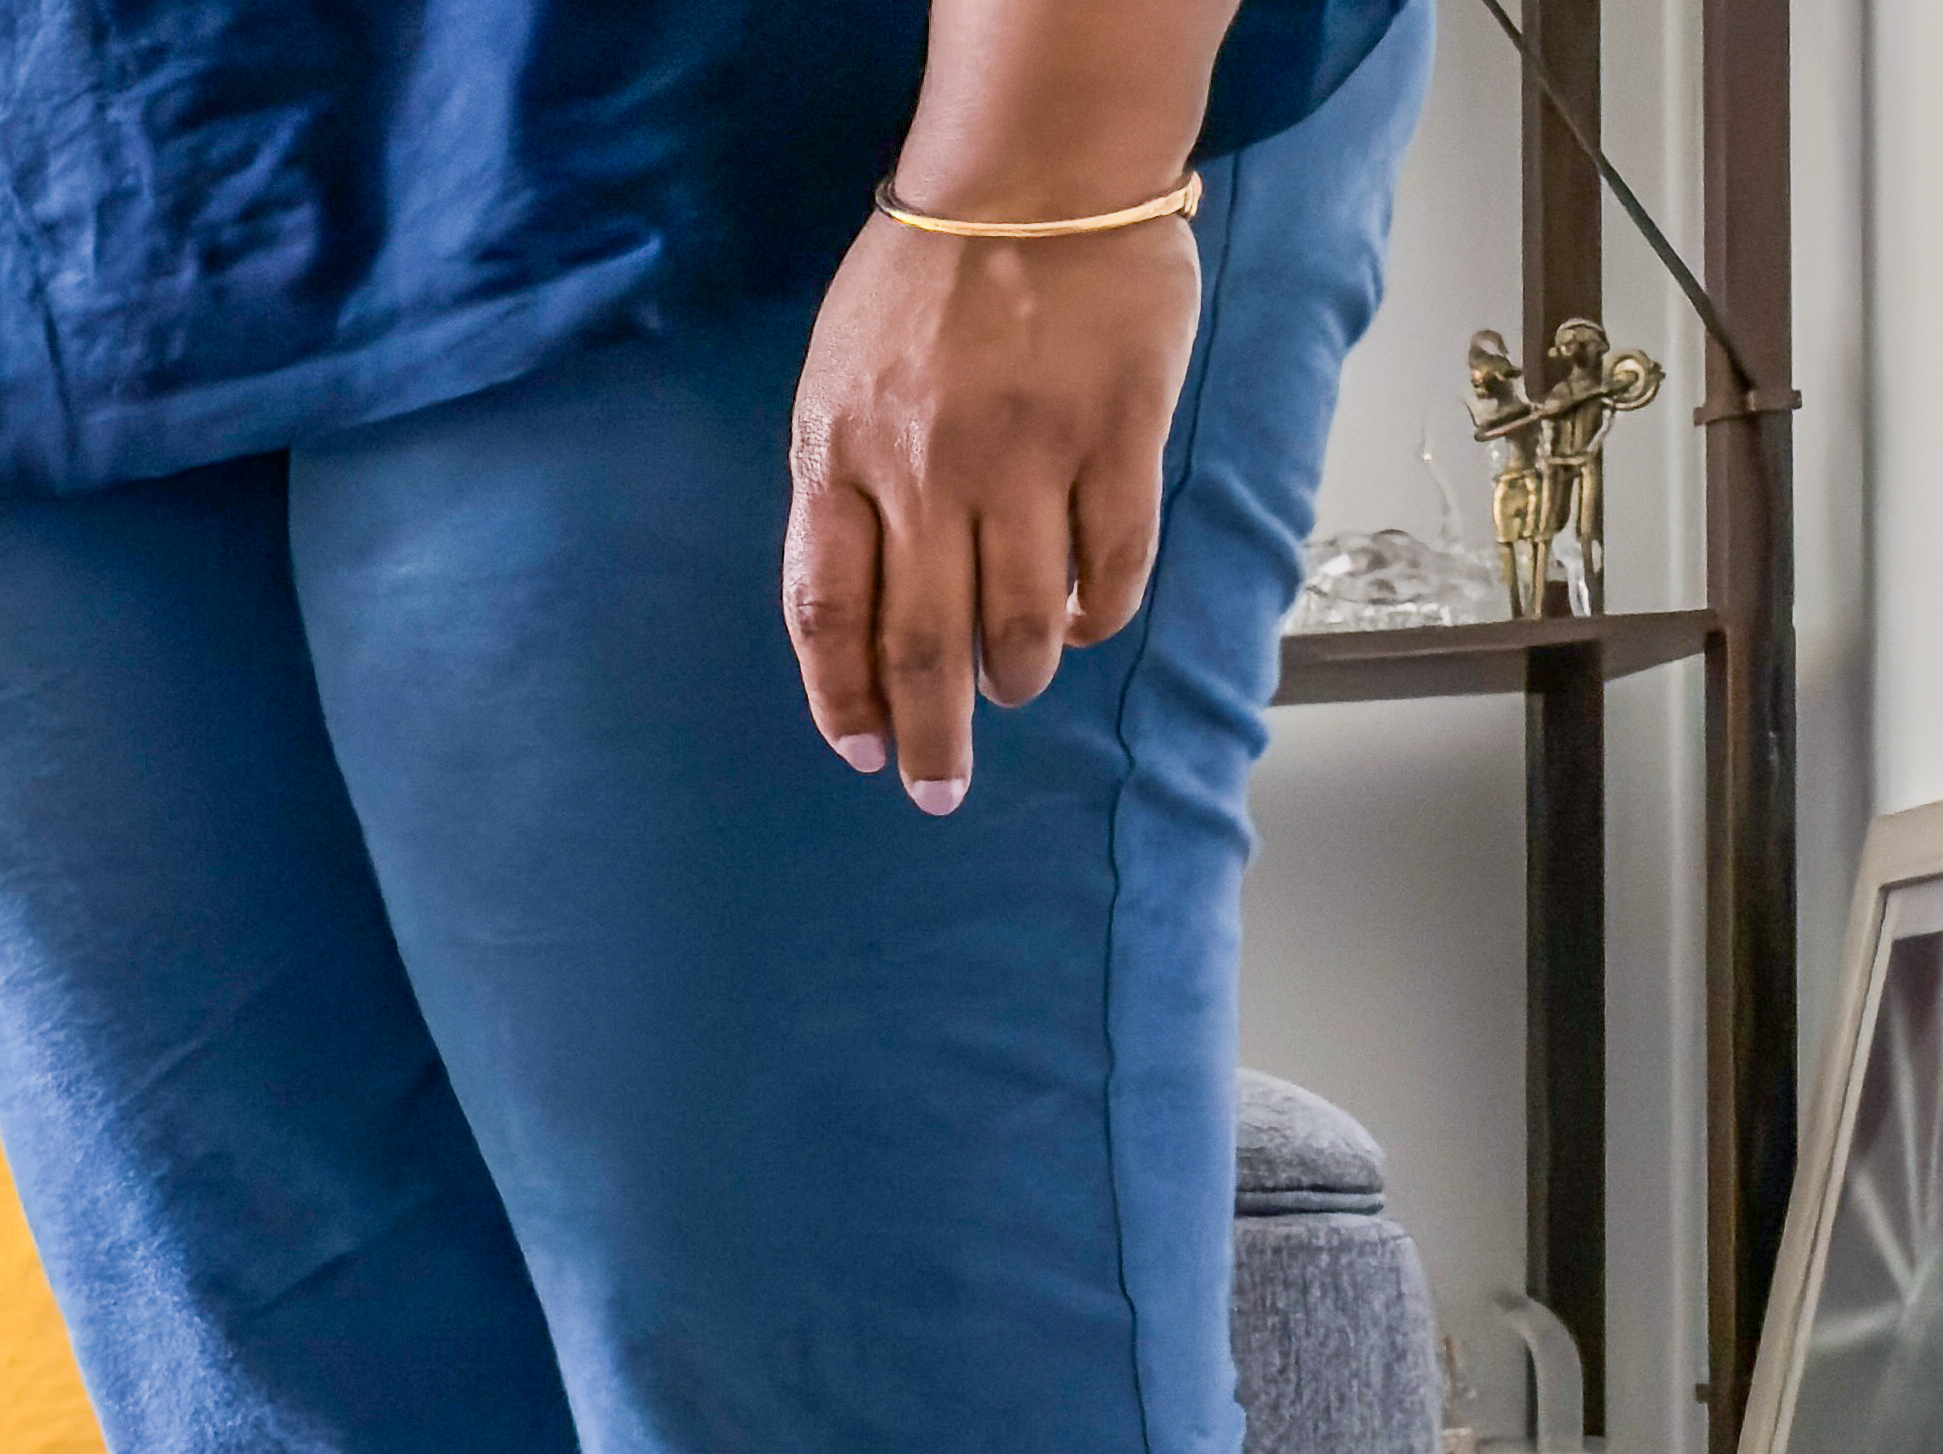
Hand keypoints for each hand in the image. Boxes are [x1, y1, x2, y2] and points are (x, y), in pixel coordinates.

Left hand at [784, 205, 1199, 812]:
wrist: (1032, 173)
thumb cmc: (926, 274)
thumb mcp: (839, 376)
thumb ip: (849, 481)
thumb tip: (873, 596)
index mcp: (839, 451)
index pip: (826, 608)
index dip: (841, 694)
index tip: (857, 749)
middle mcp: (925, 468)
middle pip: (922, 641)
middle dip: (929, 736)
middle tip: (937, 790)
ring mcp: (1023, 455)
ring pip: (1020, 620)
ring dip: (1013, 677)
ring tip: (1012, 689)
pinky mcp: (1116, 434)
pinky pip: (1110, 564)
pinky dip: (1094, 615)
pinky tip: (1080, 626)